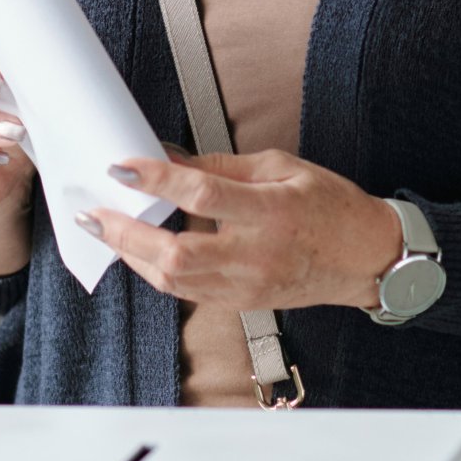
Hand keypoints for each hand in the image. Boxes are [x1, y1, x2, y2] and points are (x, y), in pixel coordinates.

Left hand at [81, 151, 404, 312]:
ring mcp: (247, 286)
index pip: (203, 194)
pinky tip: (141, 251)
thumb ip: (222, 166)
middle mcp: (257, 255)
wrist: (365, 259)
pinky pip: (187, 292)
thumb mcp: (282, 167)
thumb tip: (171, 158)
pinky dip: (157, 271)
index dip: (157, 180)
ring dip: (133, 255)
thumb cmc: (330, 207)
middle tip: (95, 212)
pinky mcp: (241, 303)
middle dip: (126, 234)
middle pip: (177, 254)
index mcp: (272, 212)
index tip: (123, 167)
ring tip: (108, 230)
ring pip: (174, 281)